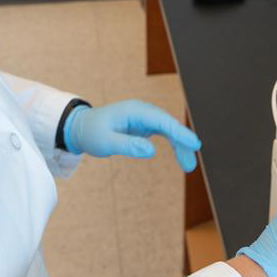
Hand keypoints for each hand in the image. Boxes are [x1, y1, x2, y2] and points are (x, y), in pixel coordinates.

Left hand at [62, 100, 201, 171]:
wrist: (82, 127)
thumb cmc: (92, 133)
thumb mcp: (106, 142)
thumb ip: (128, 146)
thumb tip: (151, 151)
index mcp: (134, 111)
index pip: (162, 120)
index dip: (179, 132)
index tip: (194, 143)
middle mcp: (142, 111)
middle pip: (169, 124)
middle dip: (183, 142)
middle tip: (191, 165)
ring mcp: (144, 117)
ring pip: (169, 129)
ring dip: (180, 145)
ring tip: (189, 165)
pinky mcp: (144, 125)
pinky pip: (164, 132)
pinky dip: (173, 143)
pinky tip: (180, 155)